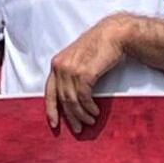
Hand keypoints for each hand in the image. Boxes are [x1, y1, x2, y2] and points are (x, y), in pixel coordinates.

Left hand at [42, 14, 131, 135]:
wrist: (114, 34)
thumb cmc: (100, 45)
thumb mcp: (78, 58)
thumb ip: (71, 73)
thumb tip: (73, 97)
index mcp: (57, 63)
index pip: (49, 91)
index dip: (51, 109)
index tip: (54, 124)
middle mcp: (60, 66)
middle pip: (62, 99)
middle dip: (71, 117)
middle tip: (78, 128)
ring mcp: (71, 69)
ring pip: (72, 101)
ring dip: (82, 114)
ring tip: (90, 121)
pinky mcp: (84, 73)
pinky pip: (83, 97)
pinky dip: (89, 108)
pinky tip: (95, 112)